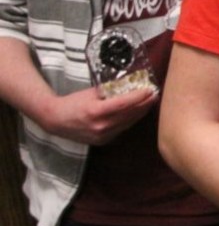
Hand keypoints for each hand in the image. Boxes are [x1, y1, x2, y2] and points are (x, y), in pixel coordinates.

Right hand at [39, 85, 157, 144]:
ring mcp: (103, 136)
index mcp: (96, 111)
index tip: (150, 90)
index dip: (139, 97)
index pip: (123, 104)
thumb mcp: (90, 92)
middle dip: (144, 104)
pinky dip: (130, 120)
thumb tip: (129, 84)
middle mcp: (101, 125)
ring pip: (128, 123)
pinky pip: (122, 129)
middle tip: (156, 94)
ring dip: (140, 113)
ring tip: (150, 102)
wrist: (56, 121)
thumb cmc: (73, 102)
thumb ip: (110, 90)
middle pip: (129, 114)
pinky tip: (137, 113)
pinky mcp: (103, 141)